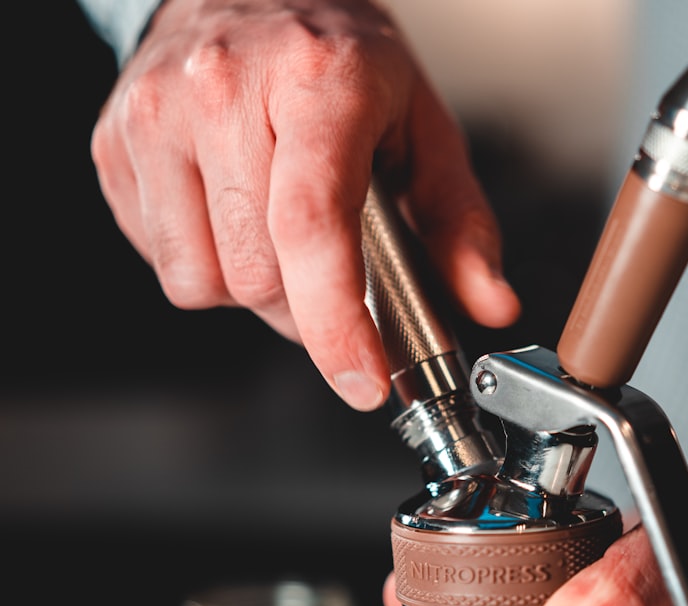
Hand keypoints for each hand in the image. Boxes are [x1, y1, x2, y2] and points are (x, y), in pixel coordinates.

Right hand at [91, 0, 519, 409]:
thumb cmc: (340, 62)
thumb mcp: (422, 127)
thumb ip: (461, 224)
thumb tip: (491, 304)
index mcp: (315, 83)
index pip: (312, 226)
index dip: (337, 323)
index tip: (363, 381)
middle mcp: (222, 92)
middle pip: (257, 274)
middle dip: (304, 305)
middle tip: (330, 271)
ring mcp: (156, 117)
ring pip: (201, 282)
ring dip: (251, 288)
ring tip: (275, 233)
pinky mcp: (115, 144)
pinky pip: (162, 261)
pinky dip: (206, 264)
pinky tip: (231, 215)